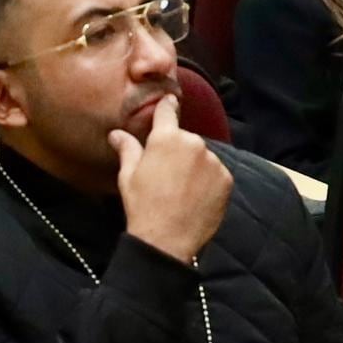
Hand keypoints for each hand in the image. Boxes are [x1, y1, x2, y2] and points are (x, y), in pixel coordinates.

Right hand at [112, 95, 229, 265]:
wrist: (167, 240)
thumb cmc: (142, 206)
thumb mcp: (128, 176)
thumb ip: (127, 149)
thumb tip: (116, 133)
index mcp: (166, 138)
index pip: (168, 111)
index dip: (167, 106)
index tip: (170, 101)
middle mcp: (193, 142)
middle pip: (185, 139)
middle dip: (178, 150)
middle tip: (167, 174)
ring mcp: (213, 160)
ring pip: (202, 156)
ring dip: (195, 166)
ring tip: (182, 189)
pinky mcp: (226, 179)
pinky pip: (216, 173)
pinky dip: (208, 181)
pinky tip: (195, 197)